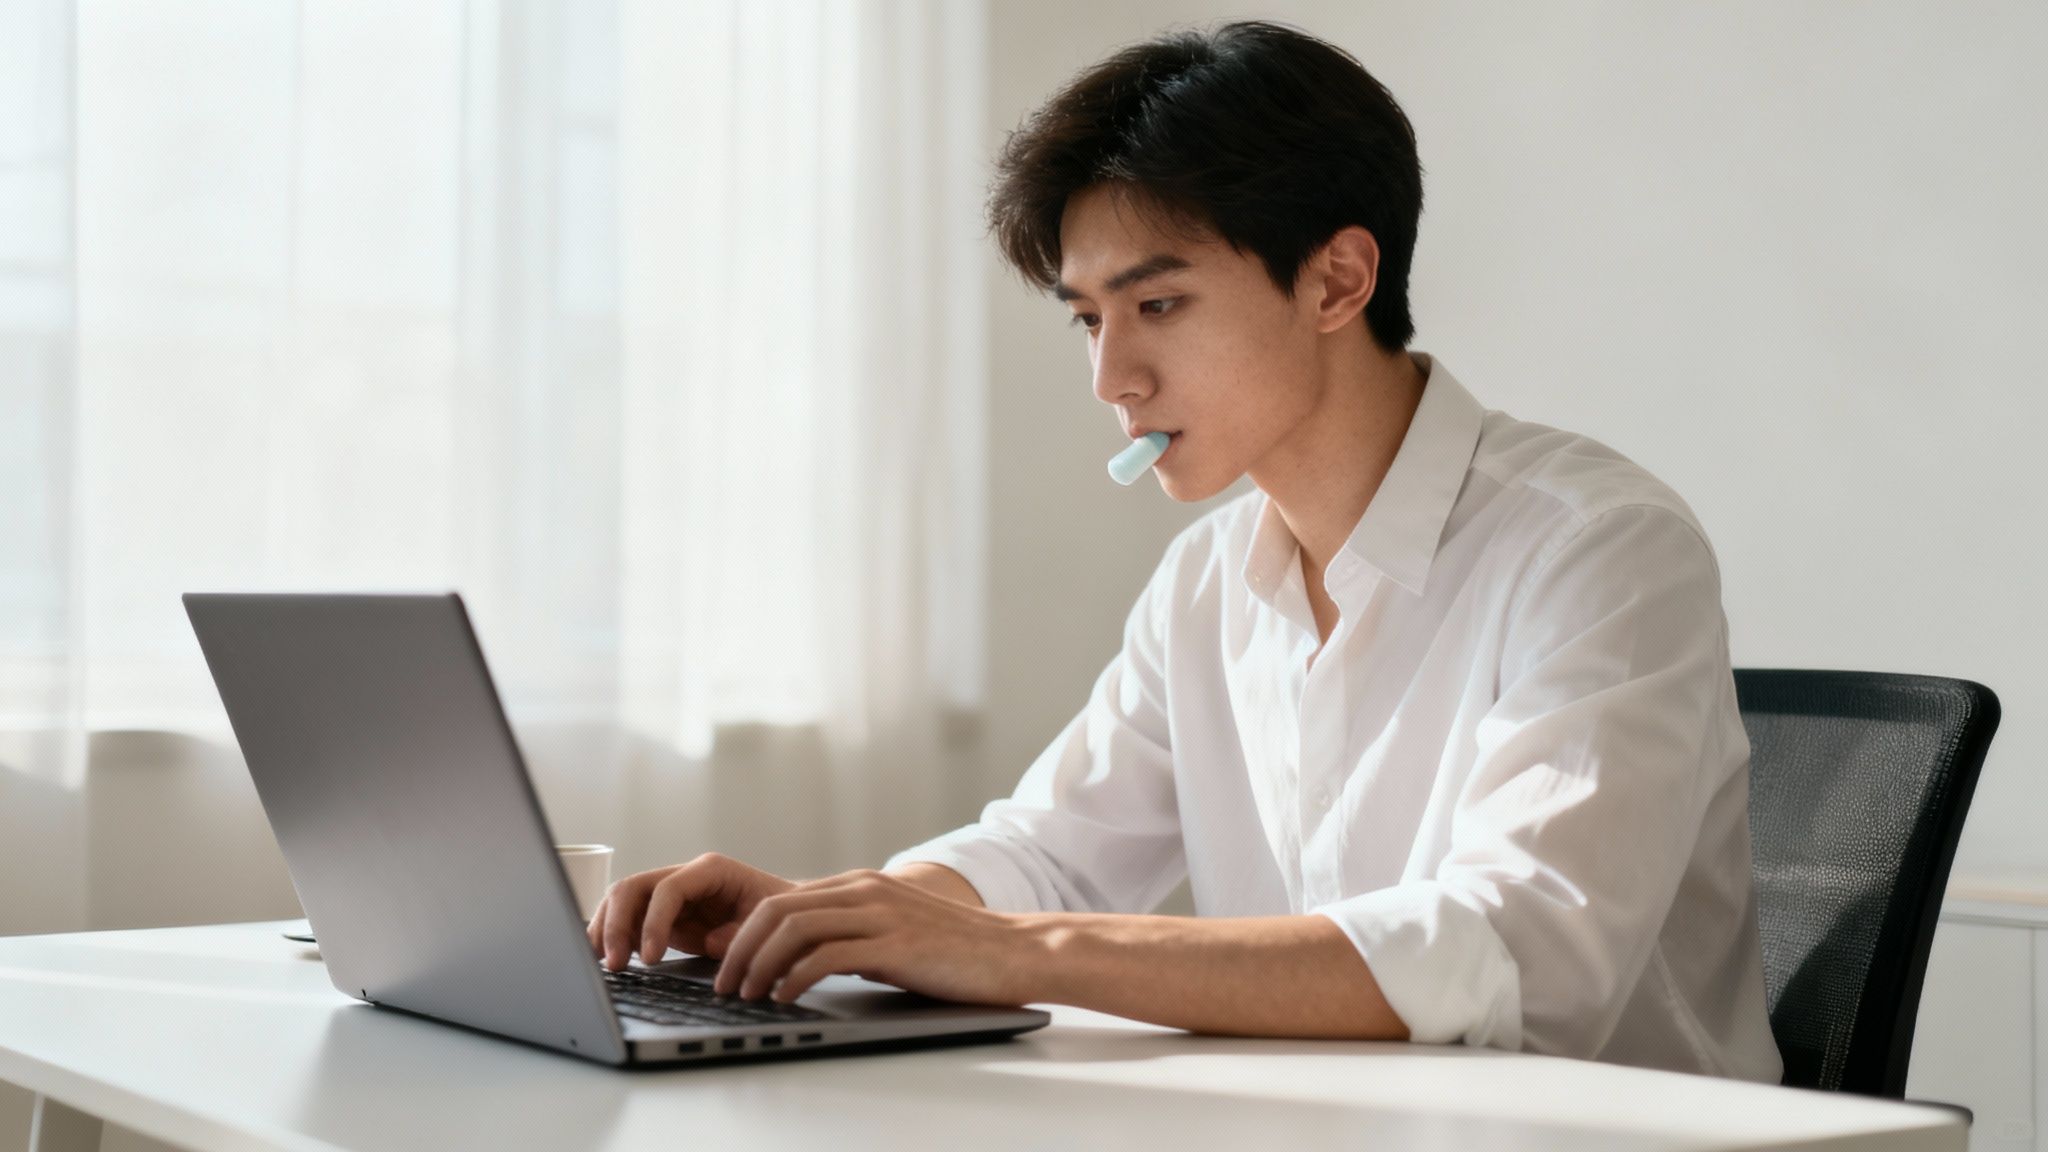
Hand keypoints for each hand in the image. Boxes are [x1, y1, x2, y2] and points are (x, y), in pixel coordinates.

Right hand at [587, 852, 796, 970]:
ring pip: (622, 901)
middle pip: (633, 888)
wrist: (786, 916)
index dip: (653, 922)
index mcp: (711, 871)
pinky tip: (610, 960)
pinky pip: (628, 920)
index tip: (651, 959)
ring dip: (606, 930)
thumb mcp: (767, 926)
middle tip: (614, 964)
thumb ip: (739, 933)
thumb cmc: (780, 915)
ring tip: (600, 963)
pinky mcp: (664, 915)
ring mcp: (671, 894)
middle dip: (616, 925)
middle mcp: (685, 877)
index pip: (667, 889)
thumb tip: (711, 941)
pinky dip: (614, 937)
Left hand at [711, 868, 1044, 1005]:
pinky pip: (828, 956)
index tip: (727, 966)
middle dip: (740, 949)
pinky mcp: (896, 943)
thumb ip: (853, 936)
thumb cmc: (956, 951)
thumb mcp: (894, 932)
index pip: (783, 901)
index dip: (745, 934)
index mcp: (861, 885)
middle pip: (777, 910)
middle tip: (726, 984)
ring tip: (749, 994)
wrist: (1014, 951)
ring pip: (795, 928)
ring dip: (760, 964)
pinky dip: (796, 978)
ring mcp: (880, 913)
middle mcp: (865, 890)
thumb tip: (807, 962)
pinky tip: (787, 998)